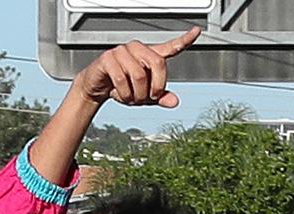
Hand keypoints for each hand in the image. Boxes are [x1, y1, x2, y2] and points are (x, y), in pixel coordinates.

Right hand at [73, 27, 200, 107]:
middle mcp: (138, 49)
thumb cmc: (122, 88)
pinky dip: (123, 94)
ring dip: (136, 94)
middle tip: (148, 98)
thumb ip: (160, 97)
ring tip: (131, 97)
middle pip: (158, 64)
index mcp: (150, 56)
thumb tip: (174, 102)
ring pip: (139, 75)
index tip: (196, 32)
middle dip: (155, 88)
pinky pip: (122, 79)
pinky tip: (119, 94)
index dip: (185, 40)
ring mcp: (122, 51)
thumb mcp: (144, 96)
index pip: (170, 47)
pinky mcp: (108, 58)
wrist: (97, 88)